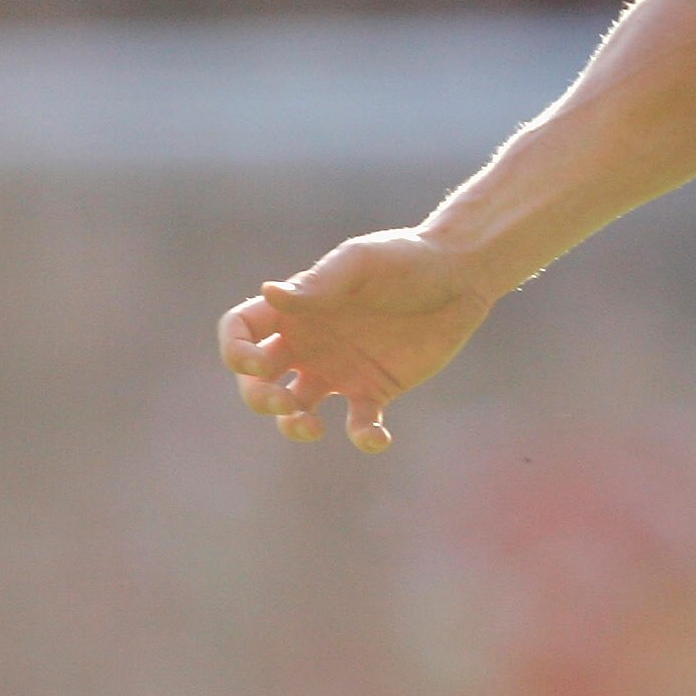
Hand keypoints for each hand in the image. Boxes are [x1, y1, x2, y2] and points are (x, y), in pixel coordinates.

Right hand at [215, 230, 496, 451]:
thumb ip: (320, 283)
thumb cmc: (407, 258)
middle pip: (256, 380)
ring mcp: (339, 370)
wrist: (461, 275)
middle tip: (285, 402)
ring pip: (295, 411)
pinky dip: (363, 438)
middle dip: (258, 397)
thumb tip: (269, 293)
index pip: (240, 332)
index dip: (235, 351)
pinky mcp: (375, 390)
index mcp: (297, 309)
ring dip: (293, 426)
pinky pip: (358, 425)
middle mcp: (309, 343)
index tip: (259, 362)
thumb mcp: (362, 263)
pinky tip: (378, 438)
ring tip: (313, 427)